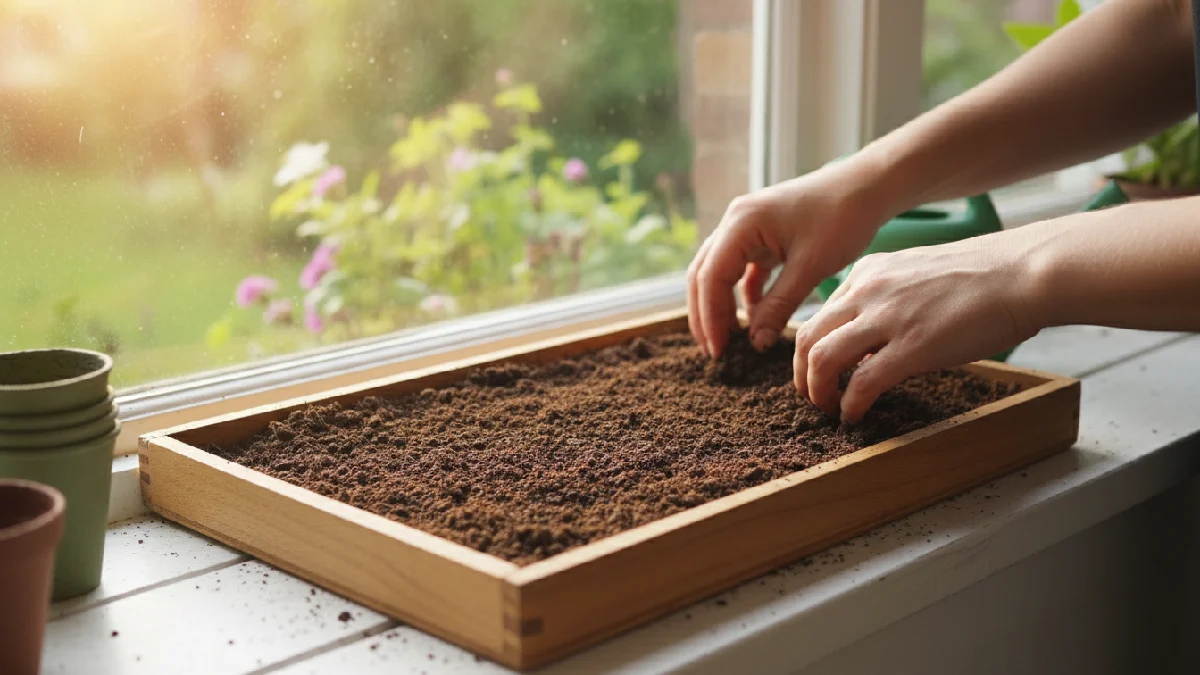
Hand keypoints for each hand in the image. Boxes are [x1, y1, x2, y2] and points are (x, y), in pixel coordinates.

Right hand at [687, 155, 897, 358]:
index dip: (710, 317)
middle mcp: (736, 221)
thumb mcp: (810, 267)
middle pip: (705, 273)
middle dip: (706, 314)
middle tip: (715, 351)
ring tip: (730, 339)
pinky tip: (755, 318)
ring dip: (721, 305)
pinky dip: (744, 294)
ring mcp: (747, 227)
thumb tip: (756, 344)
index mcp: (742, 223)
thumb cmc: (842, 218)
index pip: (711, 276)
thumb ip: (779, 306)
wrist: (867, 188)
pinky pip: (742, 269)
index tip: (718, 351)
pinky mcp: (762, 235)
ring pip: (719, 271)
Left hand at [793, 229, 1041, 423]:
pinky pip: (860, 382)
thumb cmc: (980, 279)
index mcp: (867, 273)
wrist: (1021, 274)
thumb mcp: (915, 276)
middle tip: (814, 397)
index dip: (810, 350)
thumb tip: (868, 342)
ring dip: (817, 391)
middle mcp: (867, 291)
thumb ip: (885, 302)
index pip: (818, 316)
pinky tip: (854, 416)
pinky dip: (849, 405)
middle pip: (806, 338)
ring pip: (821, 359)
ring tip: (830, 408)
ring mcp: (886, 318)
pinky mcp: (911, 346)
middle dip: (802, 375)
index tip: (818, 372)